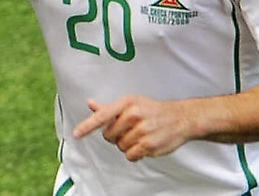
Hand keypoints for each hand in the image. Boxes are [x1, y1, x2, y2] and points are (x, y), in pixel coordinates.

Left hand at [73, 96, 195, 161]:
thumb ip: (110, 108)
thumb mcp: (133, 103)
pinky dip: (136, 153)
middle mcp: (133, 115)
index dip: (88, 126)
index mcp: (127, 103)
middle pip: (109, 136)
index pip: (103, 115)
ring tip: (141, 135)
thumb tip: (91, 105)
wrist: (181, 117)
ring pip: (120, 147)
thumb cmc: (154, 110)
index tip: (76, 134)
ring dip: (128, 145)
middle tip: (130, 130)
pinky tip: (145, 144)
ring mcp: (141, 130)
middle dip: (116, 136)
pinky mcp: (148, 144)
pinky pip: (130, 156)